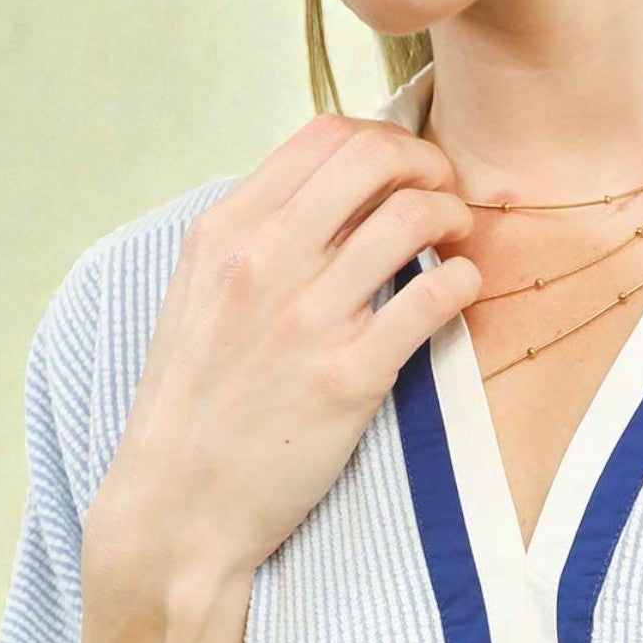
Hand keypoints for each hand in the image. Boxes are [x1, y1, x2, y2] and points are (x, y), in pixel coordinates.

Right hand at [87, 115, 482, 588]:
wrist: (178, 505)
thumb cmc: (198, 404)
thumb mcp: (202, 297)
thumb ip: (258, 241)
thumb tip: (327, 198)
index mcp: (225, 232)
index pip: (324, 136)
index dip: (386, 142)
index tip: (409, 172)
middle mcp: (264, 261)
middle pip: (373, 160)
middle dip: (429, 165)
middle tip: (447, 197)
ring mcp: (307, 318)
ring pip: (410, 218)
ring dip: (454, 218)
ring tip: (460, 243)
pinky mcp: (348, 378)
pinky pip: (432, 299)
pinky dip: (463, 283)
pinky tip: (463, 293)